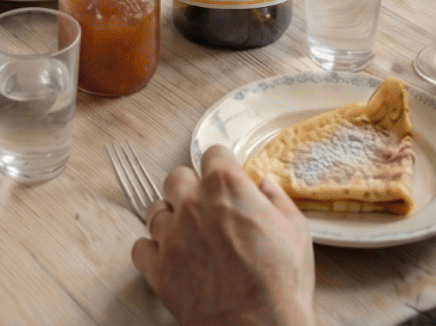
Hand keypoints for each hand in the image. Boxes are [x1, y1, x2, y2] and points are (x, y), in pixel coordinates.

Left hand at [131, 145, 314, 325]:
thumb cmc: (281, 281)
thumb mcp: (295, 230)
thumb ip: (276, 199)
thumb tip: (264, 185)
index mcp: (227, 187)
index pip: (213, 153)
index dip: (222, 164)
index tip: (226, 175)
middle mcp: (192, 204)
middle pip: (177, 177)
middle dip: (191, 187)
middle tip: (206, 206)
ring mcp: (171, 236)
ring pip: (155, 210)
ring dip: (171, 218)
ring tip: (188, 234)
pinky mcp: (157, 268)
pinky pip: (140, 247)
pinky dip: (153, 250)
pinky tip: (170, 257)